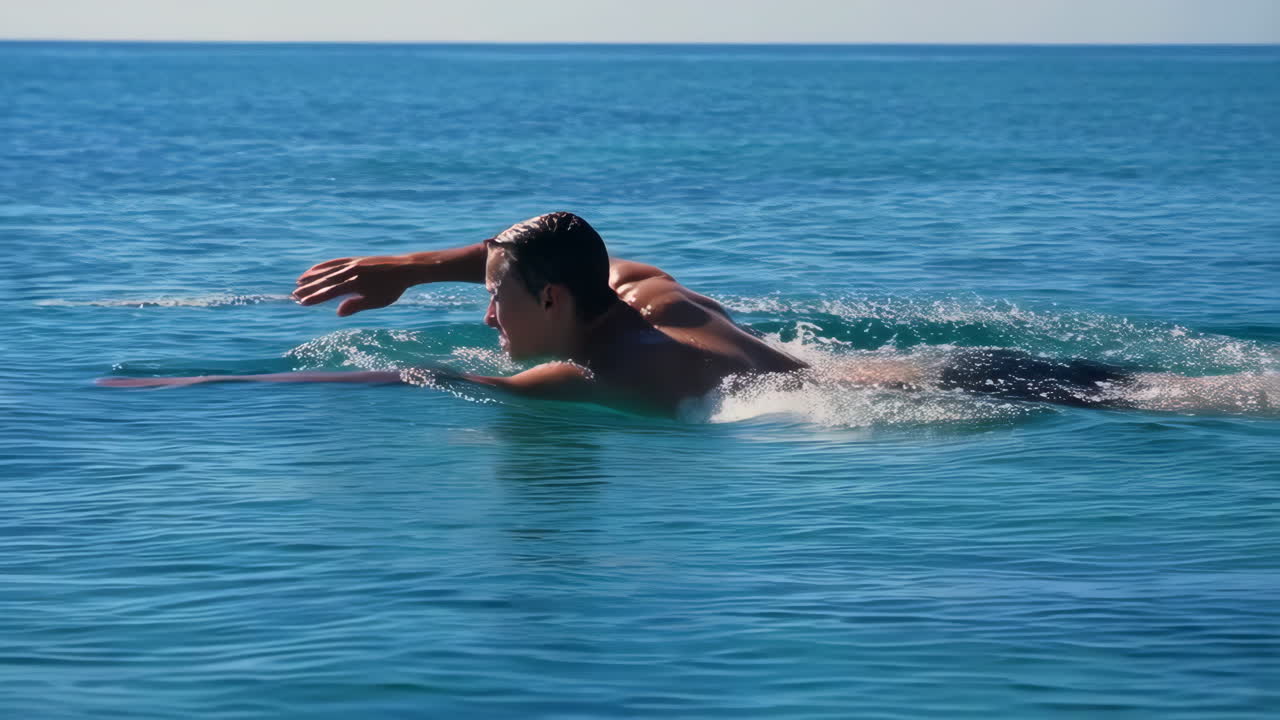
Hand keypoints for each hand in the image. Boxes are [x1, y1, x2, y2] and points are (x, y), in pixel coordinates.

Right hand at [292, 255, 413, 315]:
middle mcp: (352, 271)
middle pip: (325, 281)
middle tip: (294, 295)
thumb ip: (357, 305)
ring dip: (312, 276)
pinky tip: (315, 270)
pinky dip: (323, 266)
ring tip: (298, 281)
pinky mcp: (355, 259)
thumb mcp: (377, 301)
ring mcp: (352, 263)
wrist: (404, 269)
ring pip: (328, 270)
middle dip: (309, 288)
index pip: (330, 292)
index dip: (315, 297)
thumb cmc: (392, 289)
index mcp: (356, 283)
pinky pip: (335, 262)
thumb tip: (338, 312)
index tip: (302, 302)